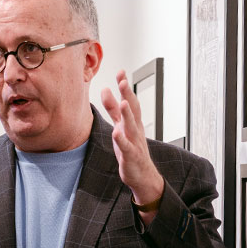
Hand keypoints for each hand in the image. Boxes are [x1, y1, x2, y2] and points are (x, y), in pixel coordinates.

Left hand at [100, 70, 163, 221]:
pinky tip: (116, 132)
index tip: (120, 72)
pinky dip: (121, 140)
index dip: (125, 87)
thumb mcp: (120, 126)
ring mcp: (134, 142)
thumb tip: (105, 90)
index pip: (129, 101)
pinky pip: (126, 147)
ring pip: (131, 126)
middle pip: (132, 109)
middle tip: (123, 81)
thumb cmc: (130, 148)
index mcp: (133, 122)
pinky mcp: (130, 156)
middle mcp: (135, 130)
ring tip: (123, 102)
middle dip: (128, 95)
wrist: (141, 174)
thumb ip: (112, 109)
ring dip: (127, 114)